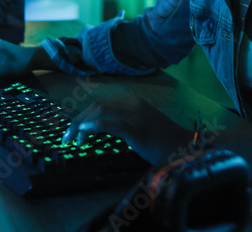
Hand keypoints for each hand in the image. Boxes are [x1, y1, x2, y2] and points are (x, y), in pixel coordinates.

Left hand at [62, 97, 192, 164]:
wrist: (184, 148)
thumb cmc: (163, 142)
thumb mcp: (140, 127)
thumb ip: (122, 123)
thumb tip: (99, 129)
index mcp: (133, 102)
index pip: (100, 104)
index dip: (83, 116)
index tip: (73, 130)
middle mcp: (133, 104)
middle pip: (96, 107)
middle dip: (78, 121)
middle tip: (66, 138)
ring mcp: (135, 115)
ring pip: (100, 112)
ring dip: (81, 125)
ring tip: (73, 139)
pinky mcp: (137, 129)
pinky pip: (112, 124)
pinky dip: (95, 125)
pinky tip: (84, 132)